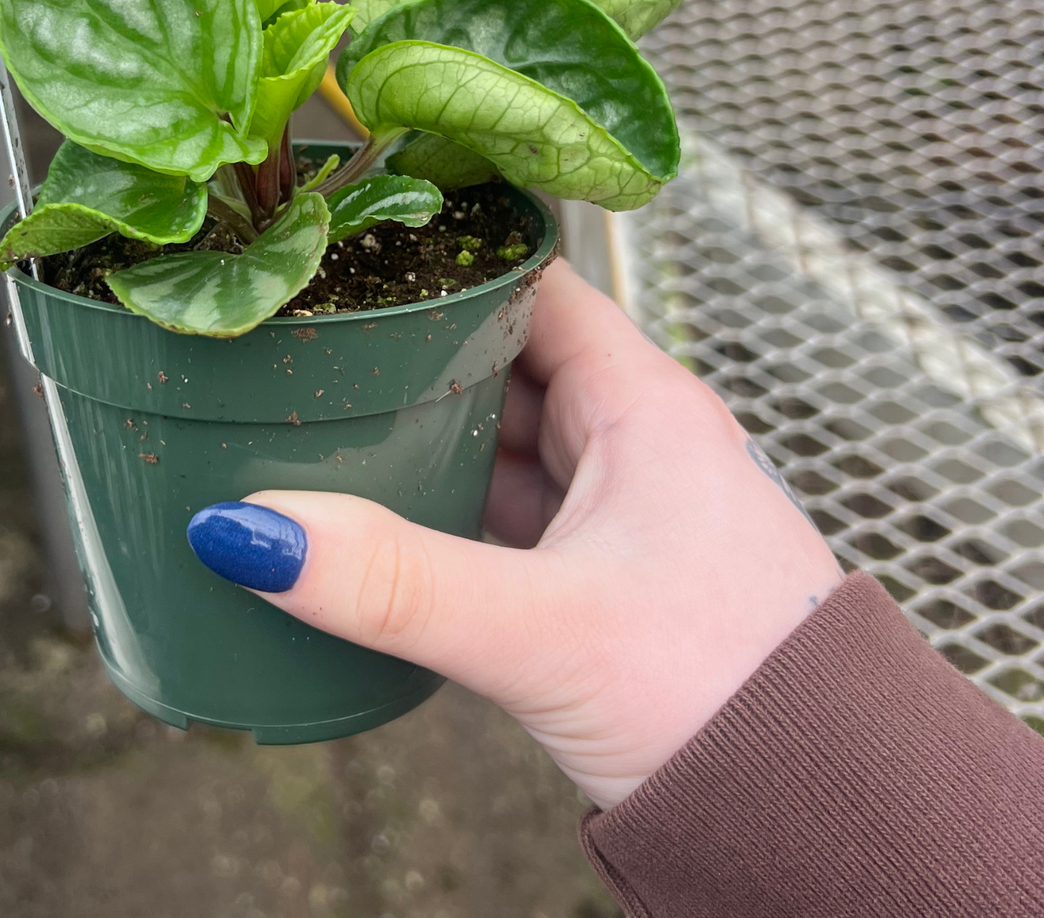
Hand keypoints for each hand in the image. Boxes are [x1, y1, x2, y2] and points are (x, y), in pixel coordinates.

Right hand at [186, 260, 841, 808]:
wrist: (814, 814)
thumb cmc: (733, 698)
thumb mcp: (544, 628)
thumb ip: (396, 582)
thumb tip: (255, 531)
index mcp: (643, 406)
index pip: (531, 287)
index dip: (447, 263)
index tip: (355, 256)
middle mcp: (631, 443)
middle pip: (500, 362)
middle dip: (412, 357)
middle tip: (312, 347)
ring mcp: (613, 511)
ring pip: (497, 442)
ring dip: (423, 439)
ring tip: (325, 425)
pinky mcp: (595, 578)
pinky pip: (501, 513)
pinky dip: (443, 510)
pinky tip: (384, 523)